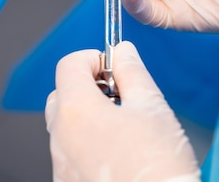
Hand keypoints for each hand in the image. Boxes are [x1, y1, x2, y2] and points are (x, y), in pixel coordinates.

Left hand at [45, 41, 200, 181]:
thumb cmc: (158, 166)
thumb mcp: (152, 108)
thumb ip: (132, 73)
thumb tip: (123, 52)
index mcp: (76, 110)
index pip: (69, 64)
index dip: (94, 58)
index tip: (115, 68)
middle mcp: (60, 137)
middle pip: (62, 94)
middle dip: (88, 86)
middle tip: (121, 95)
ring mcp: (61, 165)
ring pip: (66, 126)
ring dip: (88, 116)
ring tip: (124, 127)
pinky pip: (70, 153)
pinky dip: (87, 144)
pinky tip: (118, 153)